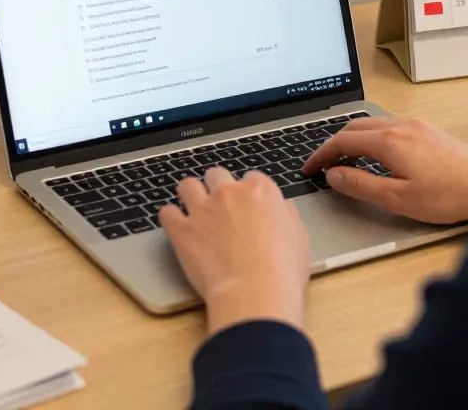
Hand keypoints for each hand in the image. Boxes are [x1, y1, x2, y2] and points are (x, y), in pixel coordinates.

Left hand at [160, 167, 311, 335]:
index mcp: (261, 191)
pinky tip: (177, 229)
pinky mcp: (182, 230)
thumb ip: (288, 217)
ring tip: (194, 212)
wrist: (255, 292)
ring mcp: (203, 209)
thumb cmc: (283, 271)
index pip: (251, 178)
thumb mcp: (300, 238)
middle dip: (217, 188)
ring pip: (187, 185)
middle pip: (217, 175)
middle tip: (221, 209)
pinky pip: (167, 213)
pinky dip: (170, 219)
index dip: (249, 193)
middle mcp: (229, 193)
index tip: (248, 207)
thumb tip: (284, 209)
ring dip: (190, 195)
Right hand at [303, 118, 467, 223]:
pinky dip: (373, 138)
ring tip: (344, 160)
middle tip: (322, 164)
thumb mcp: (398, 199)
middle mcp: (403, 127)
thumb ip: (361, 185)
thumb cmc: (449, 197)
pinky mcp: (431, 132)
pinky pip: (391, 127)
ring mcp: (419, 127)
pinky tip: (377, 156)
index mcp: (390, 141)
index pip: (343, 140)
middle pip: (356, 127)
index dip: (321, 154)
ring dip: (354, 139)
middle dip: (334, 144)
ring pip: (374, 125)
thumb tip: (334, 175)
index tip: (310, 168)